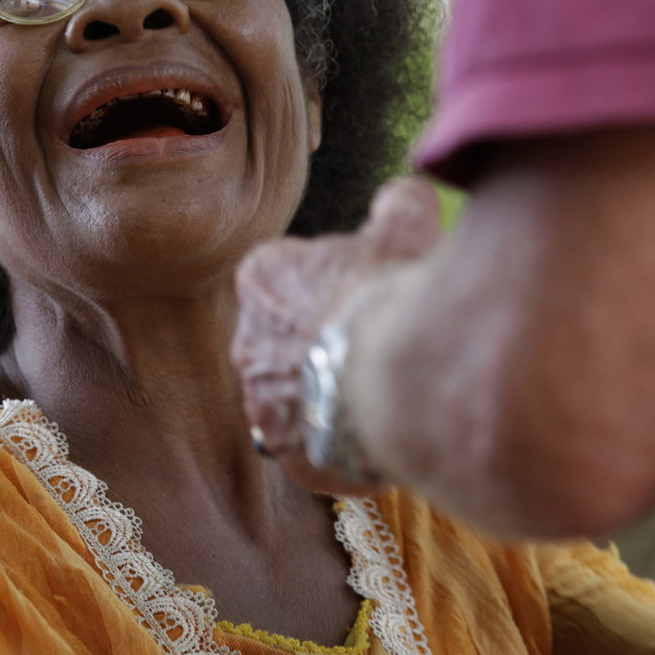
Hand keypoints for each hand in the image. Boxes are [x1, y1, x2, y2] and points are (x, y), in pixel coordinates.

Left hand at [232, 177, 441, 491]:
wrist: (406, 378)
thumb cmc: (399, 291)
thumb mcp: (408, 225)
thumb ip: (398, 205)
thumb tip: (403, 195)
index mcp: (261, 278)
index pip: (286, 275)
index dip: (333, 282)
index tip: (369, 291)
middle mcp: (247, 342)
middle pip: (289, 338)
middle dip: (326, 341)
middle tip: (380, 345)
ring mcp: (265, 406)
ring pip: (301, 396)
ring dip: (334, 394)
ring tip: (386, 394)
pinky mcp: (293, 458)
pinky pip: (318, 450)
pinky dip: (346, 443)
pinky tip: (383, 432)